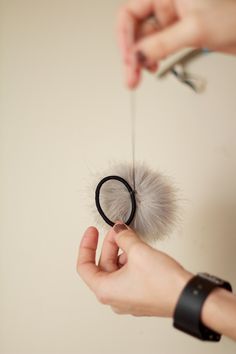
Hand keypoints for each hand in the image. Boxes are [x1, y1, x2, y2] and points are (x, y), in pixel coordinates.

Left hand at [77, 222, 191, 316]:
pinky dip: (129, 260)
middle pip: (102, 265)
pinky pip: (127, 275)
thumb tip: (118, 230)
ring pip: (116, 269)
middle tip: (117, 230)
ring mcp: (127, 298)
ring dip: (121, 251)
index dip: (86, 245)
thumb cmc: (163, 283)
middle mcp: (114, 298)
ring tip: (130, 238)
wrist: (187, 297)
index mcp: (106, 290)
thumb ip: (124, 237)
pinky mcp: (140, 295)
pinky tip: (138, 249)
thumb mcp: (138, 252)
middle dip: (109, 245)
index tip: (92, 232)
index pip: (84, 266)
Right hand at [117, 0, 235, 88]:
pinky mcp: (179, 34)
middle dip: (132, 54)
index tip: (128, 58)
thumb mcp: (195, 29)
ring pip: (145, 41)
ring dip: (141, 60)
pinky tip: (153, 67)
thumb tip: (137, 57)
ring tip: (140, 76)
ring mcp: (172, 20)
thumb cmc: (234, 16)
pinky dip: (153, 59)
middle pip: (136, 30)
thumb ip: (162, 44)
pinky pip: (157, 47)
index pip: (130, 13)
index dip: (125, 37)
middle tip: (131, 76)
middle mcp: (167, 4)